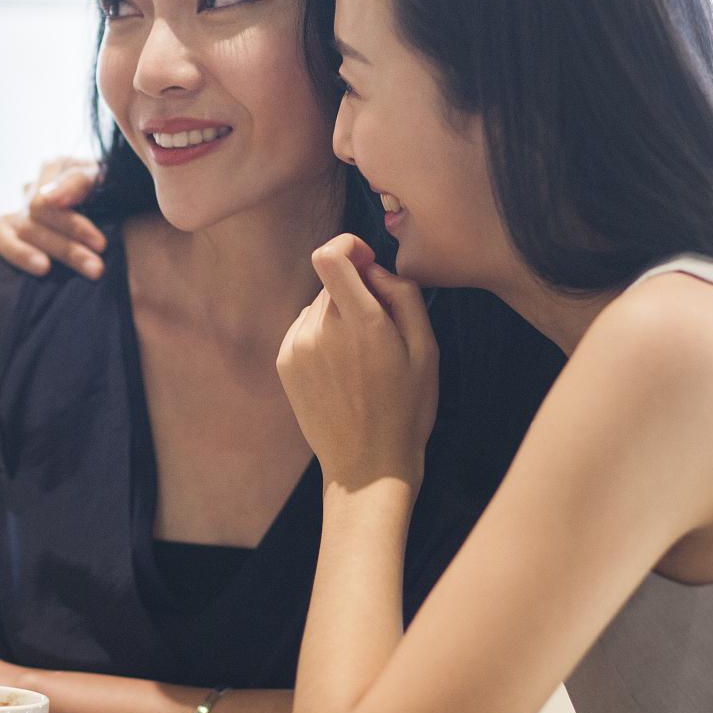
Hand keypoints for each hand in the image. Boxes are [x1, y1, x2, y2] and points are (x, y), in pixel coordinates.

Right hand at [0, 155, 106, 278]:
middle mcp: (30, 189)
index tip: (100, 245)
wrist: (114, 205)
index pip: (49, 201)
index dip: (73, 225)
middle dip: (66, 248)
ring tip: (44, 269)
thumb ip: (79, 181)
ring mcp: (15, 211)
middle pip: (33, 219)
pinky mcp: (5, 231)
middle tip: (95, 269)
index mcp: (54, 169)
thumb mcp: (104, 179)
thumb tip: (50, 199)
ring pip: (0, 228)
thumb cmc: (111, 192)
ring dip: (20, 252)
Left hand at [276, 234, 439, 492]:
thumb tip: (375, 269)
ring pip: (318, 306)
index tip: (366, 262)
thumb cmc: (407, 409)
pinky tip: (341, 371)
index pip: (330, 255)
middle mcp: (321, 331)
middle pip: (332, 282)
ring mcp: (297, 347)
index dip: (348, 246)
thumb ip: (403, 295)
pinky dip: (322, 337)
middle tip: (379, 333)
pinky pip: (304, 328)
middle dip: (355, 292)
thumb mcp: (426, 349)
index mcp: (361, 324)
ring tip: (360, 360)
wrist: (367, 466)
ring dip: (338, 317)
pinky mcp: (285, 363)